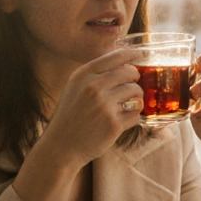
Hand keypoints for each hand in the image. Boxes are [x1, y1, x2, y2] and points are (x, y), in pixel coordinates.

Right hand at [36, 48, 143, 169]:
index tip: (139, 55)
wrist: (62, 146)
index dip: (131, 54)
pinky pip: (136, 114)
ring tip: (126, 106)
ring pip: (136, 93)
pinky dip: (132, 117)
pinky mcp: (114, 124)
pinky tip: (122, 120)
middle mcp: (94, 87)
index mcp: (84, 75)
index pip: (116, 56)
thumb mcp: (74, 88)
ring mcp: (105, 105)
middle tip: (131, 87)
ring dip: (136, 99)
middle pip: (130, 73)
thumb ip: (94, 75)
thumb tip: (123, 63)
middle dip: (135, 79)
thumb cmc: (70, 116)